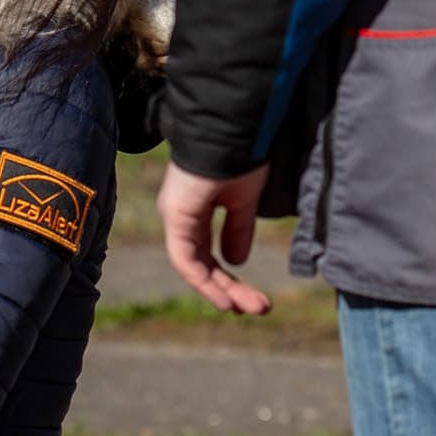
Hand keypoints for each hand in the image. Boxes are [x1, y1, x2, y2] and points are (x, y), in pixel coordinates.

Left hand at [155, 162, 273, 314]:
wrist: (234, 127)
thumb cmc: (241, 153)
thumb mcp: (244, 198)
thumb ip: (238, 229)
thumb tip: (236, 260)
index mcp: (194, 209)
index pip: (207, 253)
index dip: (228, 277)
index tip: (254, 297)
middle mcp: (180, 215)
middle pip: (202, 263)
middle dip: (230, 288)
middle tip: (259, 309)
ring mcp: (176, 216)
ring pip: (194, 266)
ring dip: (221, 290)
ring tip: (249, 308)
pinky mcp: (176, 215)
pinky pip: (185, 257)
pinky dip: (204, 280)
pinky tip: (224, 297)